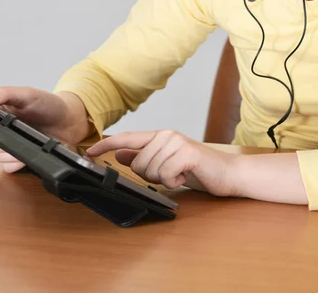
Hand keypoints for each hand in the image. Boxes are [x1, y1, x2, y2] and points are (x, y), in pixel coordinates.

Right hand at [0, 86, 89, 172]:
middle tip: (20, 134)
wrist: (69, 122)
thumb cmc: (50, 105)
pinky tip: (30, 153)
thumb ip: (7, 93)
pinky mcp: (19, 157)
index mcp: (0, 114)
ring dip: (12, 154)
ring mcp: (11, 145)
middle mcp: (3, 130)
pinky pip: (9, 167)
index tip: (6, 129)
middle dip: (4, 143)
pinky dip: (18, 163)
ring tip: (28, 142)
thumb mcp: (28, 94)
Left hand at [86, 130, 241, 195]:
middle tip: (170, 175)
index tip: (89, 151)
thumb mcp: (166, 163)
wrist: (228, 173)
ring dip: (164, 180)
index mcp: (160, 136)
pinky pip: (166, 175)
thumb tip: (120, 154)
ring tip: (180, 175)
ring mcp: (178, 142)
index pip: (127, 138)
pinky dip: (174, 182)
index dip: (107, 145)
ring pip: (151, 170)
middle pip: (138, 163)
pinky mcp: (188, 153)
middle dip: (150, 176)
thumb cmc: (198, 169)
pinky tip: (186, 177)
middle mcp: (167, 135)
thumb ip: (144, 157)